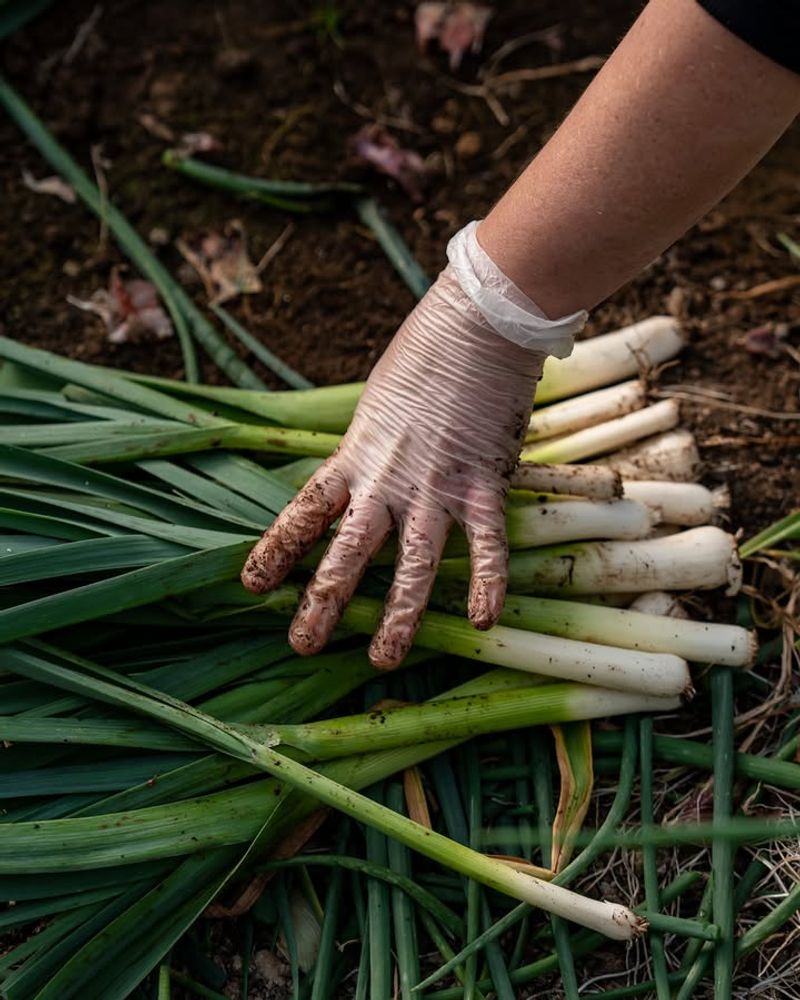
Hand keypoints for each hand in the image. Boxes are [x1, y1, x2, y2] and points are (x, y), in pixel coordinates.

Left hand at [241, 223, 584, 667]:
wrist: (478, 322)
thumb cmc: (424, 354)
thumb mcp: (375, 404)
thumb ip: (366, 449)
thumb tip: (357, 478)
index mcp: (354, 455)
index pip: (304, 512)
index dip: (275, 551)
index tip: (252, 585)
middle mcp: (387, 479)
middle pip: (346, 552)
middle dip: (322, 602)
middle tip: (301, 645)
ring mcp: (436, 486)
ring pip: (413, 563)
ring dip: (398, 615)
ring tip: (383, 658)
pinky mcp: (483, 483)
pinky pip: (485, 543)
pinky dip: (487, 581)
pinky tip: (485, 621)